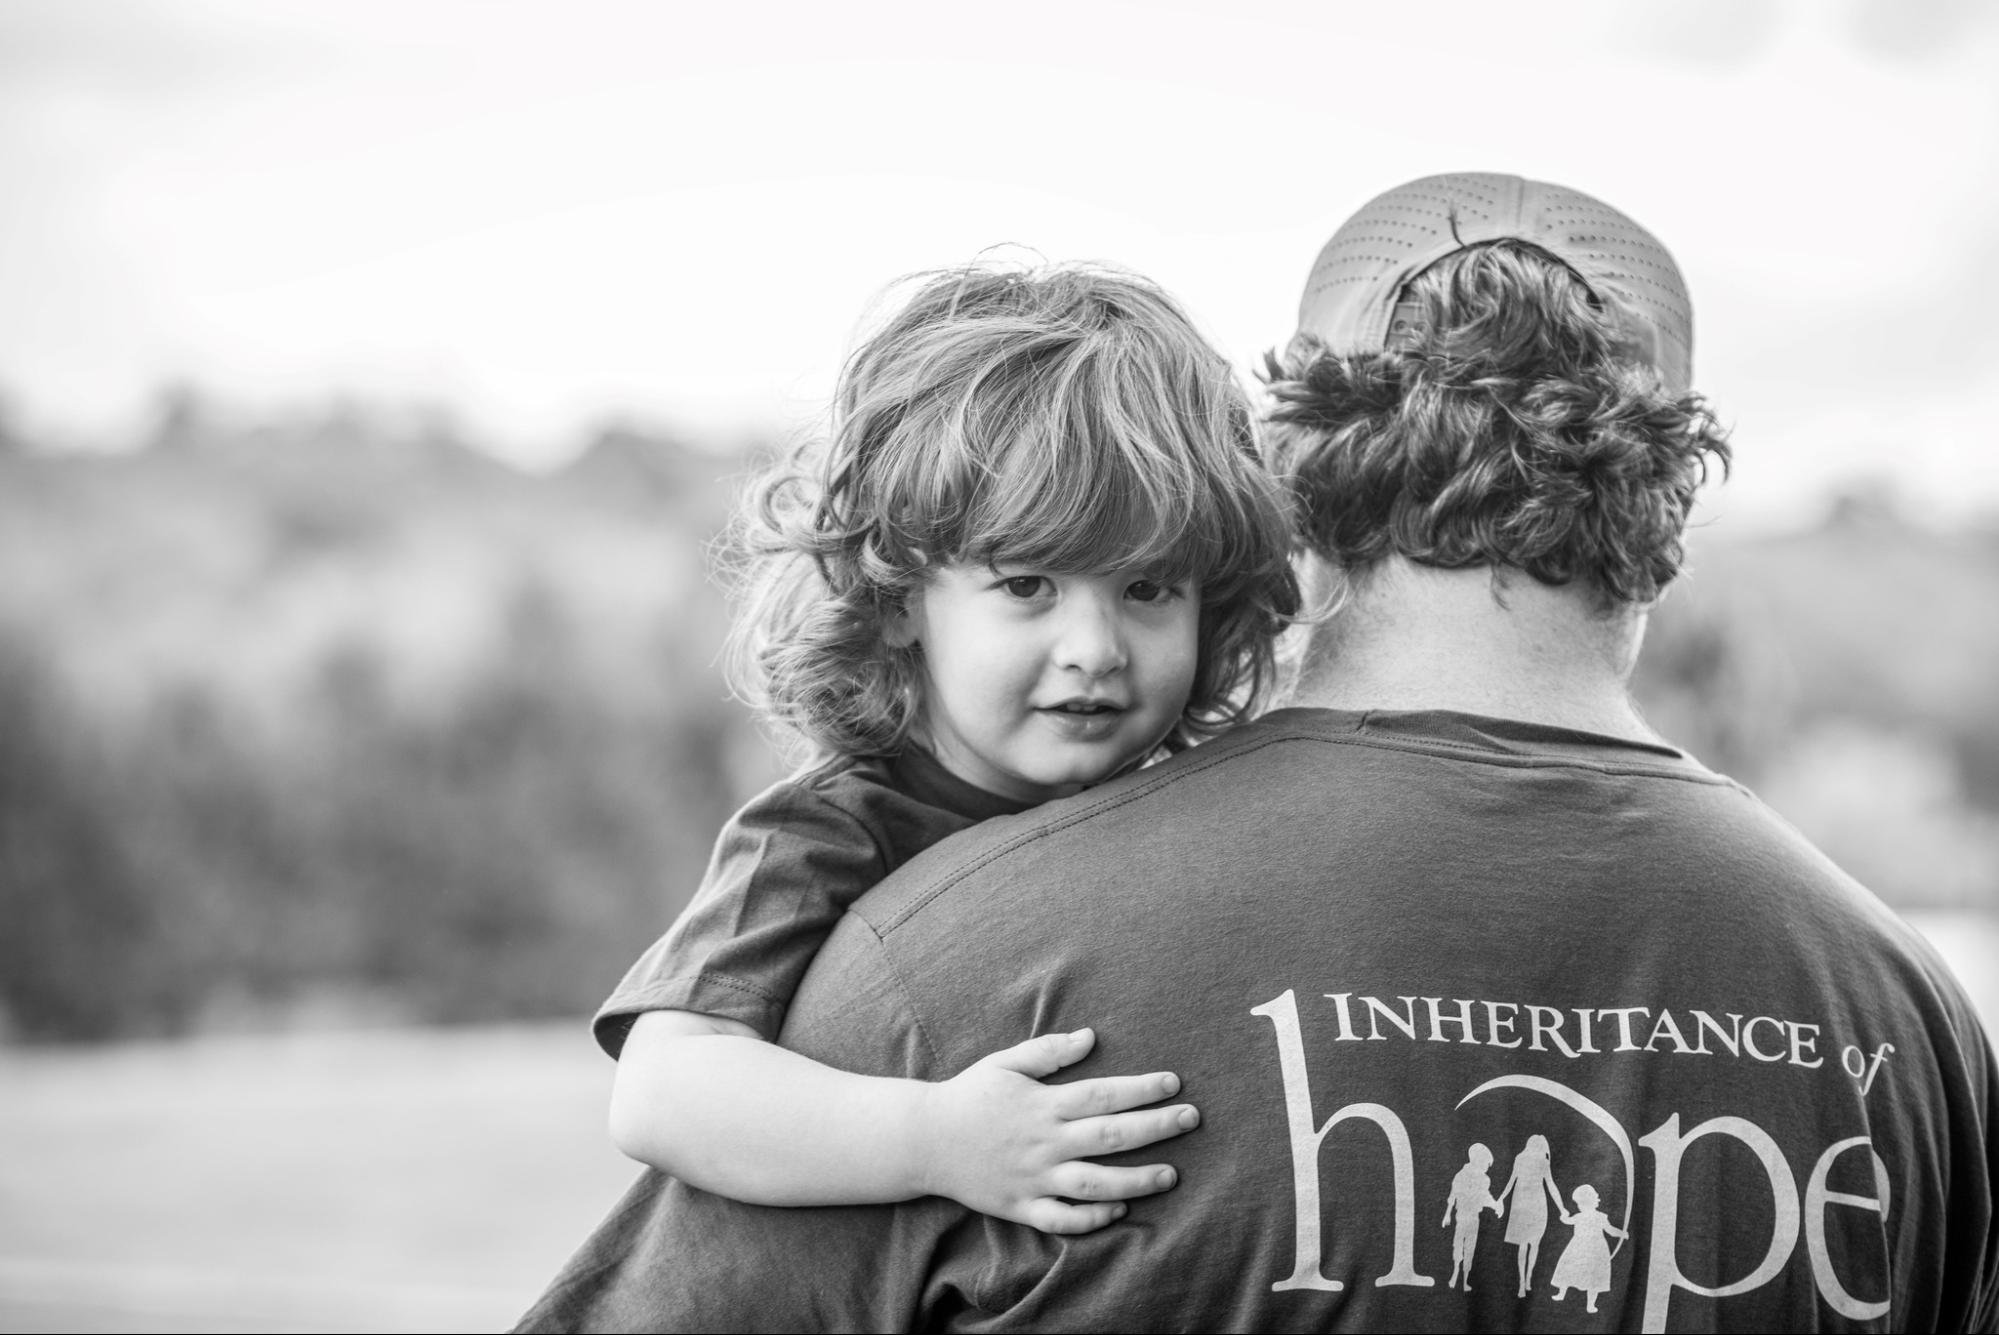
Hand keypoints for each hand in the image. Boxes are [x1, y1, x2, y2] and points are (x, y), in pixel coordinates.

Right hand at [916, 1028, 1198, 1234]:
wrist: (923, 1139)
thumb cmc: (969, 1095)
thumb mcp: (1005, 1062)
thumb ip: (1048, 1051)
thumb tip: (1090, 1037)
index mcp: (1042, 1104)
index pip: (1102, 1095)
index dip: (1141, 1089)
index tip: (1174, 1083)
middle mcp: (1044, 1143)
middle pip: (1110, 1137)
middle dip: (1155, 1128)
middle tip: (1191, 1119)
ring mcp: (1034, 1178)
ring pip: (1095, 1184)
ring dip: (1137, 1181)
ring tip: (1171, 1175)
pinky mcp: (1021, 1206)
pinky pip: (1062, 1219)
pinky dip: (1093, 1219)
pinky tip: (1121, 1211)